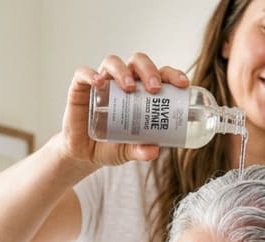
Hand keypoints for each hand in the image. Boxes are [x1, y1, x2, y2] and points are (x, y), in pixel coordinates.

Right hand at [58, 53, 190, 166]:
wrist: (84, 155)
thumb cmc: (111, 146)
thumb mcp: (128, 151)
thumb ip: (140, 150)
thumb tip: (154, 151)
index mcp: (141, 91)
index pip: (159, 74)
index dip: (172, 75)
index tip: (183, 85)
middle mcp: (122, 81)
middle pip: (138, 62)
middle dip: (149, 71)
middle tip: (154, 89)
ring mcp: (102, 82)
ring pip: (113, 62)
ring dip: (123, 71)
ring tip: (128, 89)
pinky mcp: (80, 88)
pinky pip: (83, 74)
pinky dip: (90, 75)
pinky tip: (98, 82)